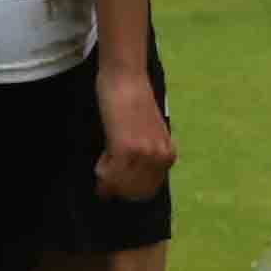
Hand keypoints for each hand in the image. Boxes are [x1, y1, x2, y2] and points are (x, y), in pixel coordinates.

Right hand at [92, 57, 174, 202]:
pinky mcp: (125, 148)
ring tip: (104, 158)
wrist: (126, 78)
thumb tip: (132, 181)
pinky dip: (102, 171)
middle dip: (116, 186)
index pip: (148, 190)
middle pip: (133, 192)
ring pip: (120, 184)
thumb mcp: (150, 133)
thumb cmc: (135, 102)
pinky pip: (109, 174)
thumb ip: (148, 155)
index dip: (129, 191)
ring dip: (107, 176)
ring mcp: (144, 154)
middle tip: (106, 170)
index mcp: (168, 155)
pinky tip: (101, 157)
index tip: (115, 187)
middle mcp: (160, 157)